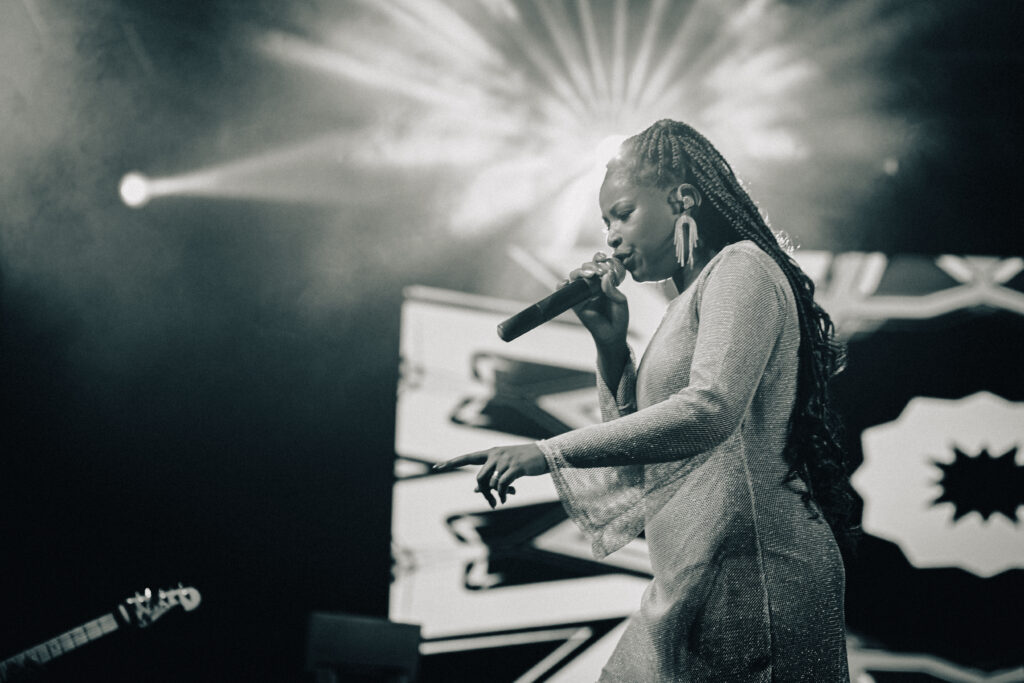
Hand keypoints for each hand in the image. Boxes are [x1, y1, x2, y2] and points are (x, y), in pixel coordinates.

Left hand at [432, 443, 549, 507]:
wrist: (546, 455)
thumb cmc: (525, 462)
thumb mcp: (506, 467)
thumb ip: (492, 476)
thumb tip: (477, 490)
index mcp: (491, 452)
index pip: (467, 457)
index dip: (452, 462)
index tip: (437, 467)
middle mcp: (496, 454)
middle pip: (480, 477)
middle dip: (484, 493)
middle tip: (491, 502)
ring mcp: (505, 460)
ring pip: (491, 483)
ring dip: (495, 495)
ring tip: (501, 500)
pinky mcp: (515, 467)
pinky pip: (503, 485)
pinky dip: (503, 495)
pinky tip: (507, 498)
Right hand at [563, 252, 628, 348]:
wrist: (612, 334)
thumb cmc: (619, 317)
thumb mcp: (620, 301)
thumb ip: (612, 289)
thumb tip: (605, 275)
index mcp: (604, 281)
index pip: (600, 264)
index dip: (600, 258)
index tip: (605, 258)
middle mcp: (592, 285)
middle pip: (586, 267)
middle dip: (592, 265)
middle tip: (599, 271)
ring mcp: (583, 293)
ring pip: (575, 276)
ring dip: (581, 272)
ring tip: (590, 275)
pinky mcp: (575, 303)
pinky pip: (565, 291)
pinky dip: (562, 285)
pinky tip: (566, 283)